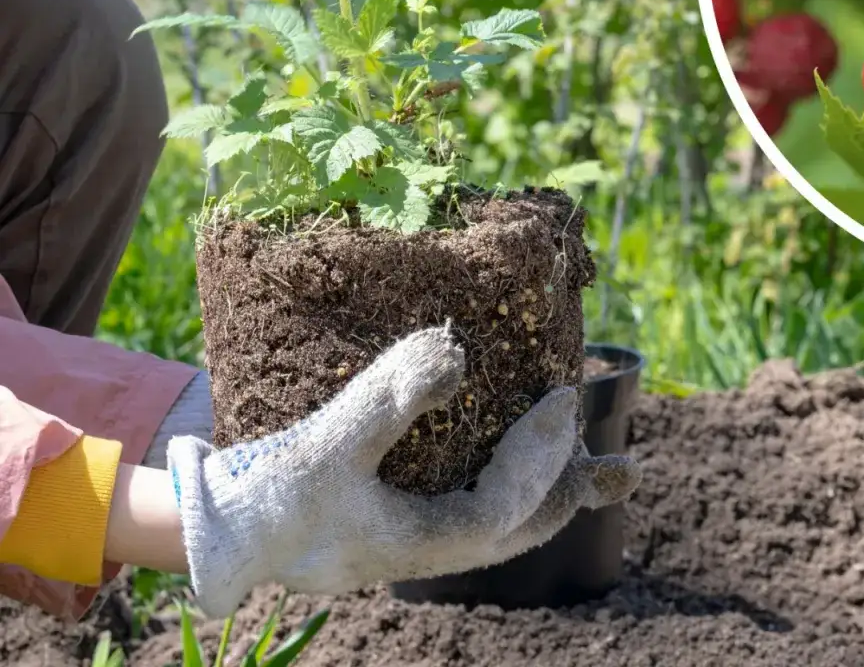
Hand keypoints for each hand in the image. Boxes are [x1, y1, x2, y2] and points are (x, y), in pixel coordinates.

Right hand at [167, 325, 640, 617]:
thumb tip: (455, 349)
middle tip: (615, 463)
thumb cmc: (265, 499)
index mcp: (419, 543)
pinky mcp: (395, 520)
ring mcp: (413, 537)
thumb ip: (389, 398)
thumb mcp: (326, 445)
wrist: (214, 535)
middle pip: (517, 526)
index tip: (564, 400)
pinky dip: (503, 481)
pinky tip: (507, 453)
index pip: (504, 507)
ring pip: (497, 520)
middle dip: (566, 488)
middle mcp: (427, 548)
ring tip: (592, 468)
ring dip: (545, 488)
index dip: (541, 457)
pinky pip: (467, 504)